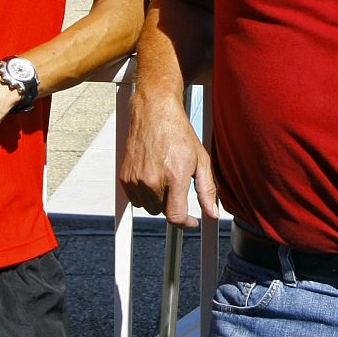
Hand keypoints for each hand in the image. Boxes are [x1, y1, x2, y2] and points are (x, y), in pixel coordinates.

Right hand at [118, 92, 216, 227]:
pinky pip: (135, 200)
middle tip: (178, 184)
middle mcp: (152, 181)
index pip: (176, 216)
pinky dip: (144, 194)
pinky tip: (153, 175)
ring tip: (165, 176)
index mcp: (174, 177)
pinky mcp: (125, 178)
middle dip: (173, 204)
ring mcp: (136, 180)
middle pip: (163, 212)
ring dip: (158, 200)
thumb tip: (212, 214)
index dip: (186, 223)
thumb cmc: (179, 133)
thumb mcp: (201, 160)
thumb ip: (207, 191)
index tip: (192, 221)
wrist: (154, 113)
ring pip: (149, 207)